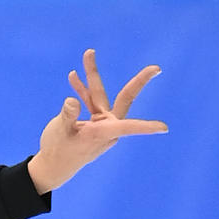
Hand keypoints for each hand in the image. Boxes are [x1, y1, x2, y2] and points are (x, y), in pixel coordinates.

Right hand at [27, 49, 167, 193]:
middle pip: (124, 98)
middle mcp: (106, 127)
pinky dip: (81, 90)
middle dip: (138, 81)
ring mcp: (100, 123)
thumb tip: (72, 100)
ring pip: (100, 95)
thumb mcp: (59, 133)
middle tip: (156, 68)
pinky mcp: (92, 121)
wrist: (53, 164)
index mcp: (102, 133)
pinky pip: (90, 102)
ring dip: (92, 77)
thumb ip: (67, 116)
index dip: (145, 127)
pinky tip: (73, 77)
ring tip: (89, 53)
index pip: (128, 127)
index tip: (164, 128)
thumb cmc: (58, 151)